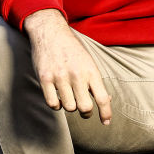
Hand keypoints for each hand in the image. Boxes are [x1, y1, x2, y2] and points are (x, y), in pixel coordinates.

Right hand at [23, 9, 111, 123]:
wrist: (50, 31)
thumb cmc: (71, 48)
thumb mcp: (88, 60)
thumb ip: (95, 80)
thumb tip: (107, 99)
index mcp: (91, 70)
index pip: (102, 98)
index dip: (106, 113)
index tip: (106, 122)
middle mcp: (77, 74)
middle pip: (85, 108)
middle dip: (86, 113)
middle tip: (84, 109)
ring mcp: (60, 77)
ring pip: (69, 107)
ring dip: (70, 106)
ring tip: (68, 97)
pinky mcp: (45, 78)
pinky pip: (52, 103)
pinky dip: (56, 105)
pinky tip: (58, 98)